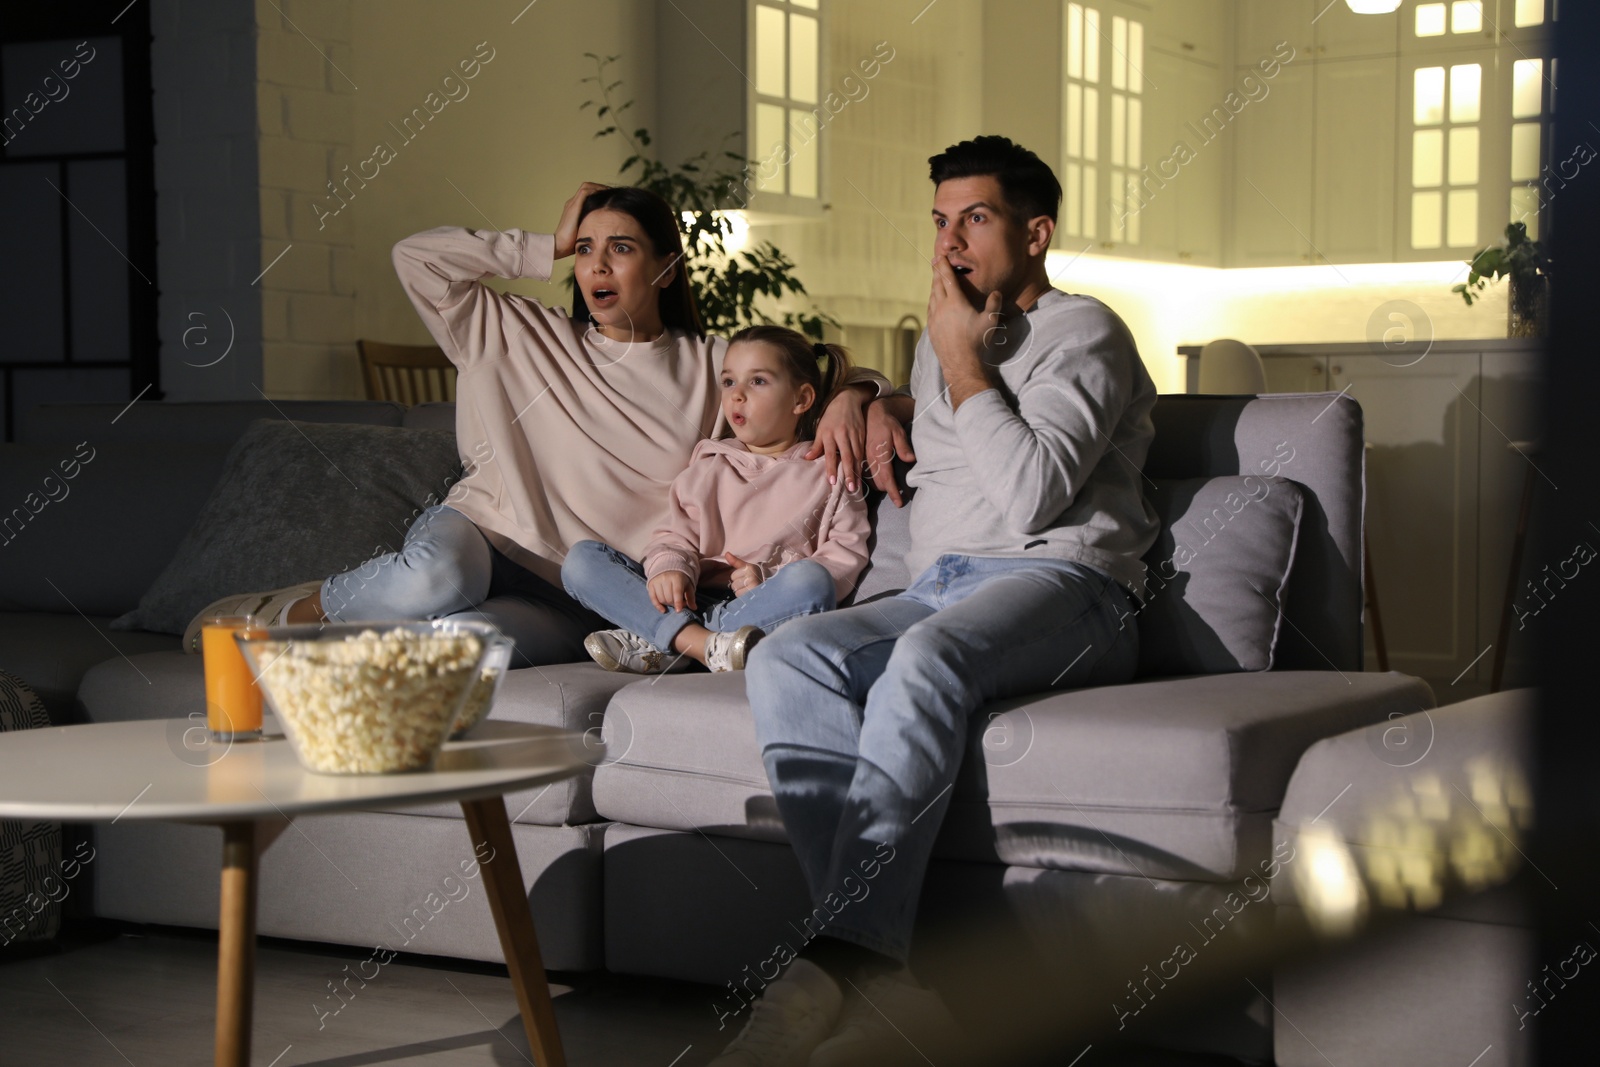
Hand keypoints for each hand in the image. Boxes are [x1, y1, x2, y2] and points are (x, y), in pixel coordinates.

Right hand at [554, 181, 610, 258]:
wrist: (560, 244)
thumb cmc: (572, 243)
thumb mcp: (585, 231)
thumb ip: (592, 226)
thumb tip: (605, 228)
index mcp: (574, 208)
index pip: (588, 194)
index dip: (599, 193)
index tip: (610, 197)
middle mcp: (572, 203)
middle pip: (588, 188)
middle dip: (600, 188)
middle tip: (612, 192)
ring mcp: (572, 203)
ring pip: (587, 187)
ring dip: (599, 187)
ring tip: (610, 191)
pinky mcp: (574, 206)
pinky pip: (586, 191)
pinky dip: (596, 190)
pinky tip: (605, 195)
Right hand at [648, 571, 695, 612]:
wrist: (668, 565)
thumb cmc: (680, 578)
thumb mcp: (688, 585)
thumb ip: (691, 597)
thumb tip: (694, 608)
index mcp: (677, 577)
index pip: (677, 592)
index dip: (678, 602)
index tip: (678, 611)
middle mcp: (665, 578)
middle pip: (669, 598)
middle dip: (674, 604)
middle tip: (679, 603)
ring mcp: (657, 581)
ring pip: (661, 599)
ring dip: (667, 604)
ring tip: (672, 602)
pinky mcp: (651, 584)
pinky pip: (653, 598)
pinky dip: (657, 605)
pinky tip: (663, 610)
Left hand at [724, 553, 763, 595]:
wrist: (769, 584)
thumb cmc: (755, 575)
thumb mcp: (746, 567)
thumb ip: (735, 561)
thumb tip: (726, 554)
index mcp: (749, 568)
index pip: (733, 576)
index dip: (737, 578)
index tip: (745, 577)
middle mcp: (751, 576)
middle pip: (734, 585)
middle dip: (738, 585)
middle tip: (746, 584)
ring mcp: (753, 585)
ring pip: (737, 591)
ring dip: (741, 591)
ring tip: (748, 589)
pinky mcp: (753, 593)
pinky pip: (741, 597)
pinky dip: (743, 596)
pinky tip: (749, 593)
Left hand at [806, 383, 871, 490]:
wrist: (847, 401)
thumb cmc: (831, 417)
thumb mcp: (821, 429)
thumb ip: (817, 445)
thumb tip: (807, 459)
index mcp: (829, 434)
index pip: (830, 454)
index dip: (831, 468)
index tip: (832, 481)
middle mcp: (842, 435)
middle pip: (847, 456)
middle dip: (849, 473)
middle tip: (850, 488)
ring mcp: (854, 434)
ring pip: (857, 455)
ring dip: (857, 471)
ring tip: (857, 485)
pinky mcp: (862, 434)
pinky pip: (862, 451)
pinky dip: (863, 462)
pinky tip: (863, 473)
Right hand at [865, 399, 915, 506]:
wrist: (872, 414)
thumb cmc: (888, 424)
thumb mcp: (898, 432)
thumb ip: (903, 447)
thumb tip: (910, 460)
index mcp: (880, 454)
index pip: (887, 478)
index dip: (893, 492)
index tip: (899, 503)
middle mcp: (870, 459)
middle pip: (878, 483)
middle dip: (888, 490)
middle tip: (899, 493)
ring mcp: (864, 460)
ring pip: (871, 481)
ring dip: (881, 486)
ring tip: (891, 487)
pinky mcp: (861, 458)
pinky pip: (866, 475)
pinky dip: (873, 481)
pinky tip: (880, 480)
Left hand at [927, 255, 1002, 381]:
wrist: (960, 363)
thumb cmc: (976, 342)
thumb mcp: (990, 322)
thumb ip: (994, 305)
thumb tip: (996, 293)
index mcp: (956, 302)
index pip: (947, 279)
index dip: (943, 266)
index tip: (939, 256)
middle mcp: (942, 307)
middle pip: (937, 285)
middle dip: (936, 272)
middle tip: (934, 262)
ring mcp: (934, 318)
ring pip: (932, 296)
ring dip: (934, 285)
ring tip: (935, 279)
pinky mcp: (931, 328)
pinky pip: (930, 309)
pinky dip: (932, 300)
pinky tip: (934, 301)